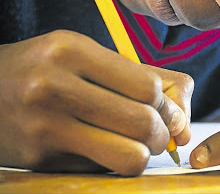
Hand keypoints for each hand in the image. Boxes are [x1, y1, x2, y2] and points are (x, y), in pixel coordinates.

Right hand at [0, 30, 192, 174]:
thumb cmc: (44, 69)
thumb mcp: (87, 56)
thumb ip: (141, 78)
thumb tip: (183, 124)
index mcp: (72, 50)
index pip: (147, 87)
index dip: (167, 106)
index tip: (165, 112)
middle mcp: (54, 85)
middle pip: (143, 122)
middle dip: (160, 135)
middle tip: (154, 133)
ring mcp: (42, 126)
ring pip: (127, 157)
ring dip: (141, 156)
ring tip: (132, 145)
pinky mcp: (36, 159)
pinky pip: (99, 170)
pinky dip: (109, 163)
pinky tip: (96, 147)